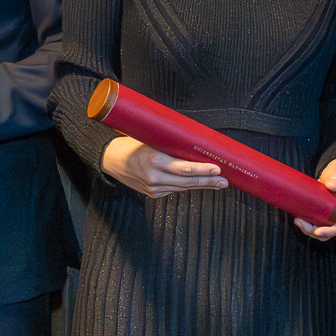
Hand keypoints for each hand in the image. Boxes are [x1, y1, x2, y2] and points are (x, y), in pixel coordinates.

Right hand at [101, 135, 227, 198]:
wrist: (111, 160)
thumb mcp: (151, 141)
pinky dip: (187, 187)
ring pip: (183, 188)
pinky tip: (200, 185)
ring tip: (218, 184)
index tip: (217, 169)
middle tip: (224, 181)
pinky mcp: (153, 194)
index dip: (202, 170)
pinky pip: (175, 190)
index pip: (184, 168)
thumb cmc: (131, 145)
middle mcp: (154, 177)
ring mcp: (153, 188)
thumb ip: (170, 146)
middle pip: (187, 181)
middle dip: (208, 181)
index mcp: (153, 160)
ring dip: (201, 185)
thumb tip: (194, 143)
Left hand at [296, 157, 335, 240]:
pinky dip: (308, 226)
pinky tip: (298, 220)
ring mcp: (332, 216)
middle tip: (299, 222)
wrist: (332, 173)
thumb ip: (335, 178)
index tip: (316, 231)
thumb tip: (332, 186)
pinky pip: (317, 225)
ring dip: (308, 230)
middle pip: (328, 231)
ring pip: (321, 230)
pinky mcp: (324, 214)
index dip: (329, 232)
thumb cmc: (335, 173)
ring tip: (297, 220)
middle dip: (313, 231)